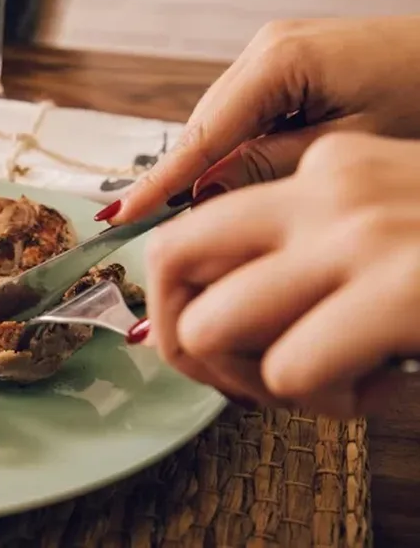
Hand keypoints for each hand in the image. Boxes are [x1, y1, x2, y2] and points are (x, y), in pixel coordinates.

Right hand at [102, 15, 419, 224]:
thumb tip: (202, 196)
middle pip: (205, 129)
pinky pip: (248, 116)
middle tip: (164, 239)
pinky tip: (239, 184)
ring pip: (223, 125)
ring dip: (214, 169)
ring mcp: (278, 53)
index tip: (119, 217)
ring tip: (195, 220)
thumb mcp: (352, 149)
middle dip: (186, 181)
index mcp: (279, 62)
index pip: (202, 136)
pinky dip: (240, 152)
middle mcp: (267, 49)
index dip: (160, 184)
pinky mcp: (292, 65)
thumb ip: (270, 169)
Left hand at [135, 132, 419, 417]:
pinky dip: (323, 402)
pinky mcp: (404, 291)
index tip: (220, 340)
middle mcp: (332, 188)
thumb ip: (312, 246)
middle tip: (233, 377)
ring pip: (207, 325)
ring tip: (316, 386)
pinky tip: (377, 388)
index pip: (200, 230)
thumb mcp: (396, 222)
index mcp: (329, 165)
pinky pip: (287, 373)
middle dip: (178, 334)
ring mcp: (363, 235)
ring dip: (245, 378)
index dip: (191, 298)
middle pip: (171, 258)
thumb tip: (216, 307)